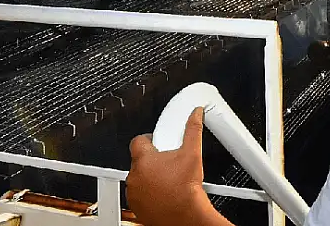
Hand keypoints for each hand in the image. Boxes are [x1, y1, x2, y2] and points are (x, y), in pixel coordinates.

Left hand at [127, 107, 222, 225]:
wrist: (186, 216)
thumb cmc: (186, 188)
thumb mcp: (193, 153)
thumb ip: (193, 129)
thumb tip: (195, 114)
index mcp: (144, 158)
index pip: (139, 140)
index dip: (150, 139)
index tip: (159, 142)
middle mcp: (134, 175)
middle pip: (140, 159)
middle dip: (152, 160)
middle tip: (168, 163)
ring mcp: (134, 191)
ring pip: (139, 177)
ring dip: (149, 177)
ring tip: (168, 180)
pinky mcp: (136, 206)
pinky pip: (139, 194)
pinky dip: (148, 192)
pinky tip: (163, 193)